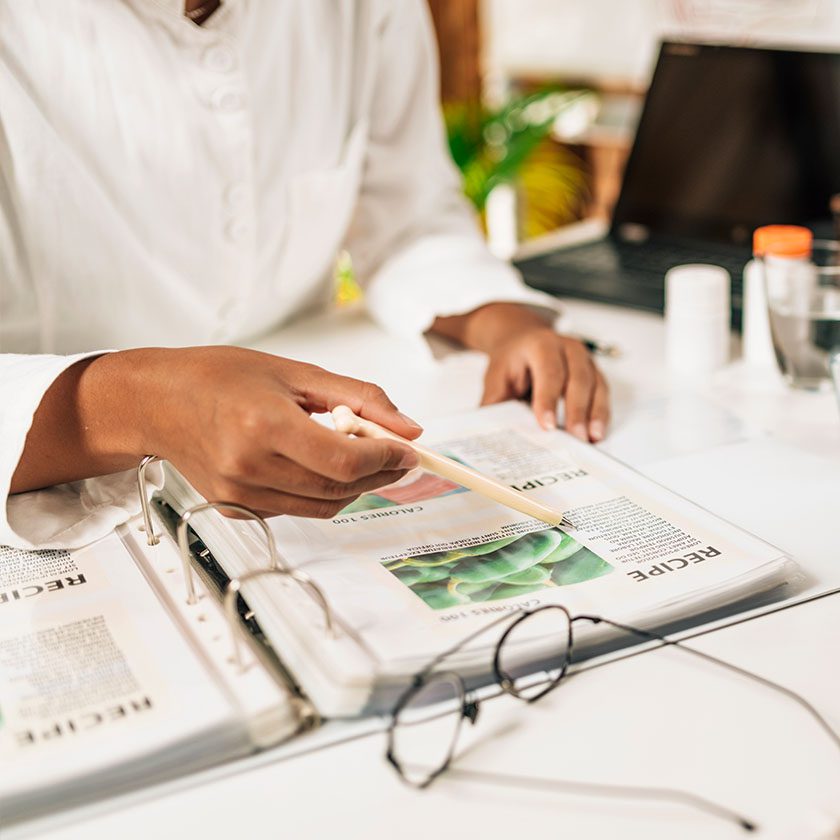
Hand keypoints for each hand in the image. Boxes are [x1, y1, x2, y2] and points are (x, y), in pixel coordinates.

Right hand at [12, 347, 421, 517]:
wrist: (157, 403)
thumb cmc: (220, 377)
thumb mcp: (294, 372)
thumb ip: (359, 398)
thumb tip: (409, 428)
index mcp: (263, 425)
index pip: (344, 460)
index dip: (386, 458)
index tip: (407, 450)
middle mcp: (249, 467)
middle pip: (340, 488)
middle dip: (379, 473)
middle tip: (394, 451)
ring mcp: (240, 495)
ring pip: (324, 506)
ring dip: (354, 486)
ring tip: (358, 454)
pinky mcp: (236, 510)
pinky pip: (298, 510)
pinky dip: (321, 491)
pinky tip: (315, 463)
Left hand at [431, 303, 609, 441]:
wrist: (522, 339)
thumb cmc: (511, 361)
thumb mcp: (496, 376)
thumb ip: (494, 401)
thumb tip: (489, 432)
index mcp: (541, 345)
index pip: (548, 372)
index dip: (548, 399)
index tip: (547, 425)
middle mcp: (568, 348)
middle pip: (578, 379)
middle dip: (577, 410)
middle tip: (576, 437)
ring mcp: (585, 359)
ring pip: (596, 385)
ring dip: (595, 414)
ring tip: (592, 439)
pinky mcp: (594, 372)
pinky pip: (603, 393)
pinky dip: (601, 414)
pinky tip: (597, 434)